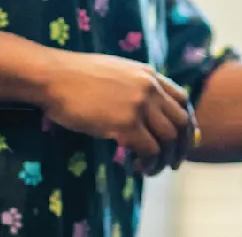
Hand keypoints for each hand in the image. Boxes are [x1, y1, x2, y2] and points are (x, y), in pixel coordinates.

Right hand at [41, 51, 198, 173]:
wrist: (54, 76)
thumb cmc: (76, 76)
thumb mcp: (116, 71)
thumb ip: (135, 85)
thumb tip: (145, 108)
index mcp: (149, 74)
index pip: (182, 100)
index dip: (187, 123)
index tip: (182, 140)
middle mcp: (150, 88)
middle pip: (181, 122)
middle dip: (181, 146)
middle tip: (174, 163)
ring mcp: (139, 105)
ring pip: (169, 139)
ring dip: (165, 159)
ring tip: (152, 170)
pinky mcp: (125, 124)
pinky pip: (150, 150)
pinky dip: (149, 163)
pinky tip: (139, 168)